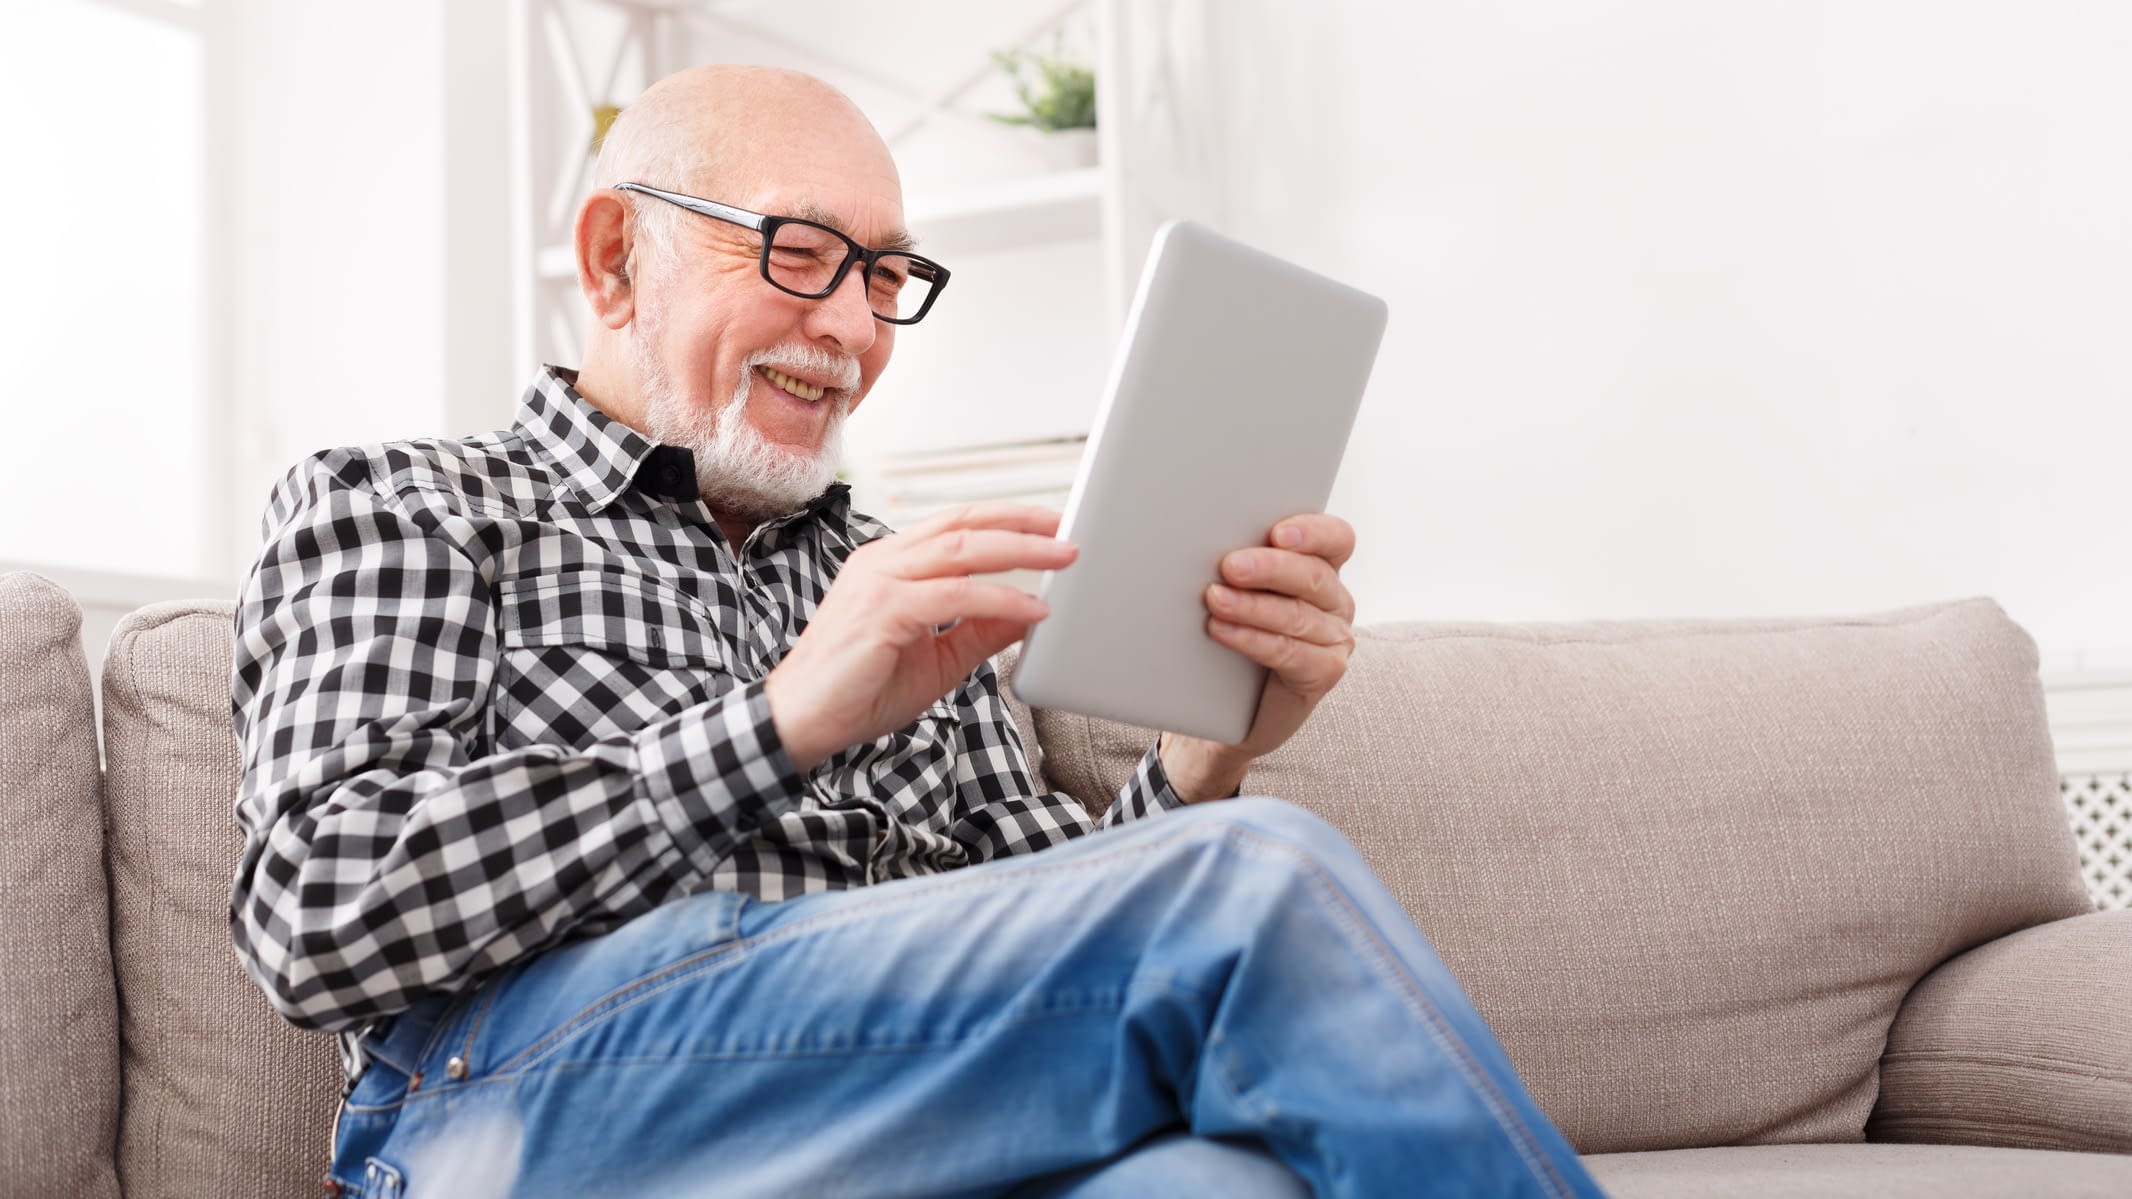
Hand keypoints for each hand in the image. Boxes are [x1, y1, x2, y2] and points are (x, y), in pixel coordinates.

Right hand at [765, 503, 1073, 770]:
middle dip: (1021, 523)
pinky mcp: (881, 610)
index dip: (1006, 520)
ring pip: (962, 550)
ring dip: (1020, 552)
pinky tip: (1032, 609)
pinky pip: (954, 596)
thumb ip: (980, 631)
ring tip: (1063, 558)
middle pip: (963, 525)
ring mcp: (878, 581)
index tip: (1050, 526)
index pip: (956, 526)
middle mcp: (882, 562)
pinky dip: (999, 599)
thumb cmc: (857, 691)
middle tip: (1068, 530)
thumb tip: (1030, 610)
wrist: (802, 722)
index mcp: (890, 564)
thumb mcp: (938, 659)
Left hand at [1160, 513, 1358, 800]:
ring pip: (1298, 615)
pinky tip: (1223, 631)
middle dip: (1269, 568)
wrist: (1230, 704)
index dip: (1312, 532)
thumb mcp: (1237, 590)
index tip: (1277, 533)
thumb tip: (1199, 535)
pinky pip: (1291, 653)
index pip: (1335, 538)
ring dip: (1252, 606)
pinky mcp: (1325, 671)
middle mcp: (1335, 599)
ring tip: (1214, 599)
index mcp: (1322, 566)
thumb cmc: (1232, 634)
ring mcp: (1335, 637)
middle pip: (1313, 575)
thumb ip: (1238, 564)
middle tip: (1230, 565)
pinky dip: (1253, 640)